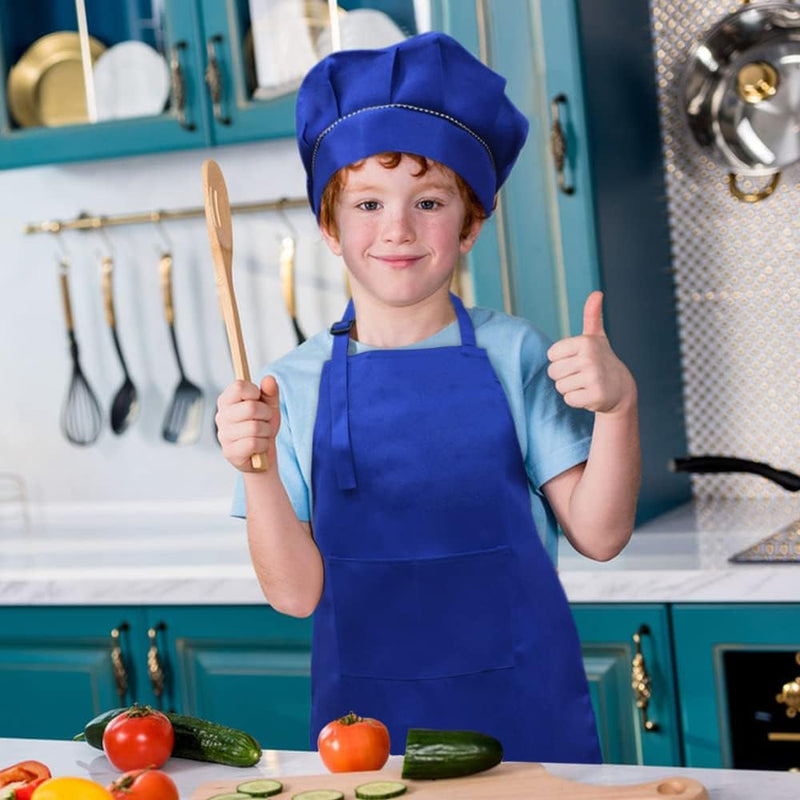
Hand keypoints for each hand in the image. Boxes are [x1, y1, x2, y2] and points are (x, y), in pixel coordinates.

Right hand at [215, 376, 279, 471]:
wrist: (263, 457)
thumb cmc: (263, 428)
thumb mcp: (270, 407)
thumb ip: (270, 392)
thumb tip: (269, 379)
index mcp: (227, 401)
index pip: (238, 387)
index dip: (254, 391)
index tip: (258, 399)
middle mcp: (221, 417)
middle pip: (250, 407)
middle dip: (266, 414)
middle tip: (265, 420)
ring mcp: (223, 435)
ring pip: (254, 427)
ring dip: (266, 431)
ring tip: (263, 434)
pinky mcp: (229, 452)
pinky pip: (253, 443)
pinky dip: (263, 445)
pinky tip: (260, 447)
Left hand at [546, 291, 636, 414]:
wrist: (621, 388)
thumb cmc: (601, 360)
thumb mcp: (596, 337)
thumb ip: (592, 315)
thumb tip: (597, 293)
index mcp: (585, 342)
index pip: (551, 355)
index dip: (561, 360)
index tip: (576, 360)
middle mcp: (590, 358)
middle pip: (553, 372)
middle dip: (563, 376)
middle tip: (581, 374)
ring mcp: (594, 377)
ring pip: (560, 387)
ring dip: (570, 388)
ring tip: (585, 383)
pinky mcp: (596, 396)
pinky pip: (569, 400)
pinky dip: (576, 400)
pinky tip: (589, 394)